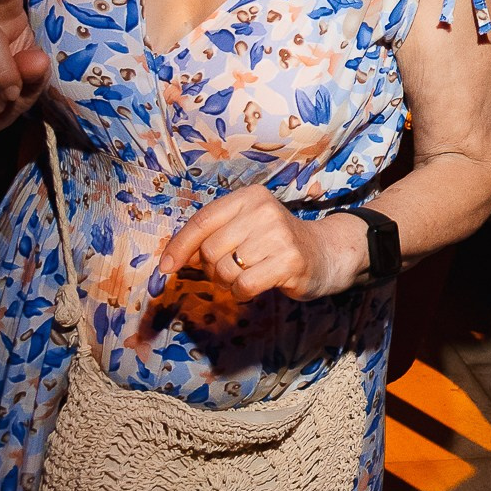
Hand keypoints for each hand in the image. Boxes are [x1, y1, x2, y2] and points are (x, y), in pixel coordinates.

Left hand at [163, 187, 363, 301]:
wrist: (324, 252)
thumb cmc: (274, 242)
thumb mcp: (244, 228)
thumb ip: (211, 236)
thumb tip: (170, 259)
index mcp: (249, 197)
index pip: (202, 221)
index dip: (179, 247)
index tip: (165, 268)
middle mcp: (264, 210)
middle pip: (209, 250)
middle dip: (211, 269)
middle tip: (230, 269)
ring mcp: (278, 235)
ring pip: (225, 270)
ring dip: (228, 282)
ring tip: (247, 274)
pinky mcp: (289, 261)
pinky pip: (243, 286)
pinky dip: (242, 293)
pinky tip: (256, 285)